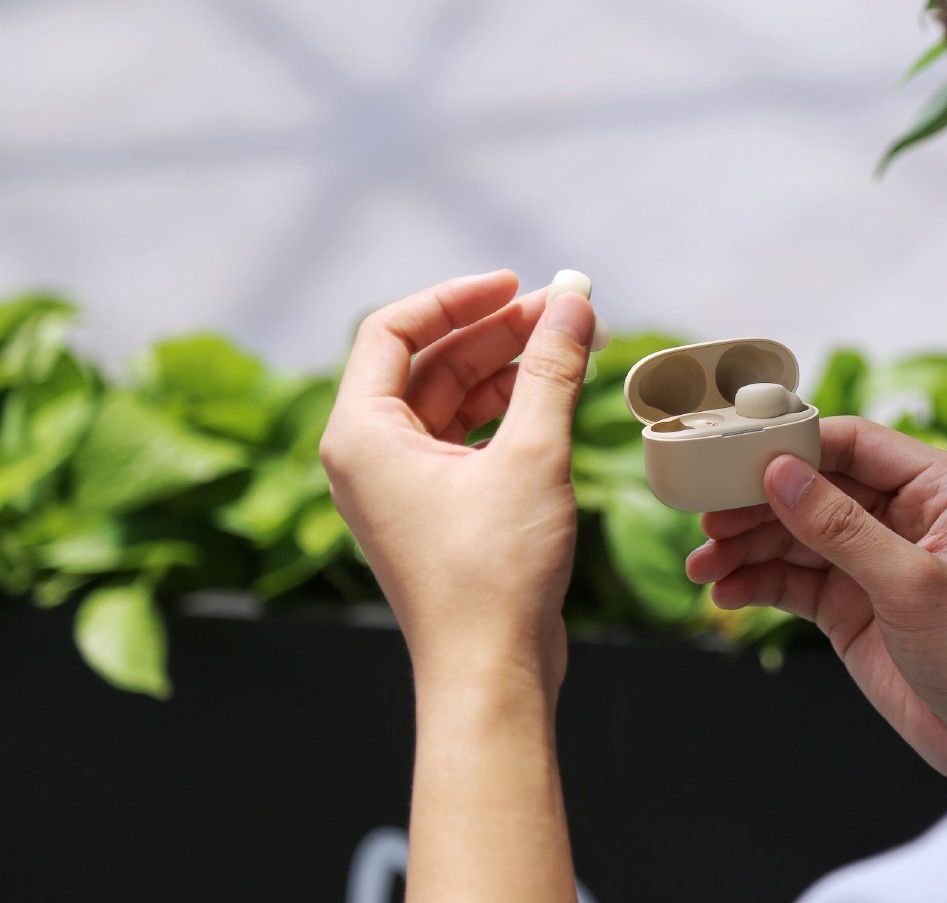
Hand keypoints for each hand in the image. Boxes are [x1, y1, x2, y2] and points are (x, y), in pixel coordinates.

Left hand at [320, 270, 596, 696]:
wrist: (491, 674)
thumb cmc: (494, 574)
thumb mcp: (530, 455)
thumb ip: (551, 370)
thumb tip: (572, 303)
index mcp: (361, 435)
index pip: (394, 330)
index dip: (457, 298)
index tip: (516, 284)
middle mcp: (369, 456)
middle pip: (427, 363)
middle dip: (495, 332)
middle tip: (562, 312)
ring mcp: (400, 487)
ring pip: (450, 400)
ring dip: (507, 369)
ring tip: (570, 348)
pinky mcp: (435, 511)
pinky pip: (465, 438)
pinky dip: (508, 412)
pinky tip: (554, 399)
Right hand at [689, 418, 946, 793]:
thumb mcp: (913, 585)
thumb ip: (842, 528)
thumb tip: (781, 474)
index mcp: (941, 489)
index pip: (855, 444)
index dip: (795, 447)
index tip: (738, 458)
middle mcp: (906, 515)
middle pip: (815, 487)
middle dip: (758, 503)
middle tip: (709, 520)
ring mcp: (875, 561)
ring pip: (796, 535)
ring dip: (747, 547)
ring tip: (704, 565)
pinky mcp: (853, 605)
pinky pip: (794, 581)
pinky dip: (758, 584)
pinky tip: (726, 593)